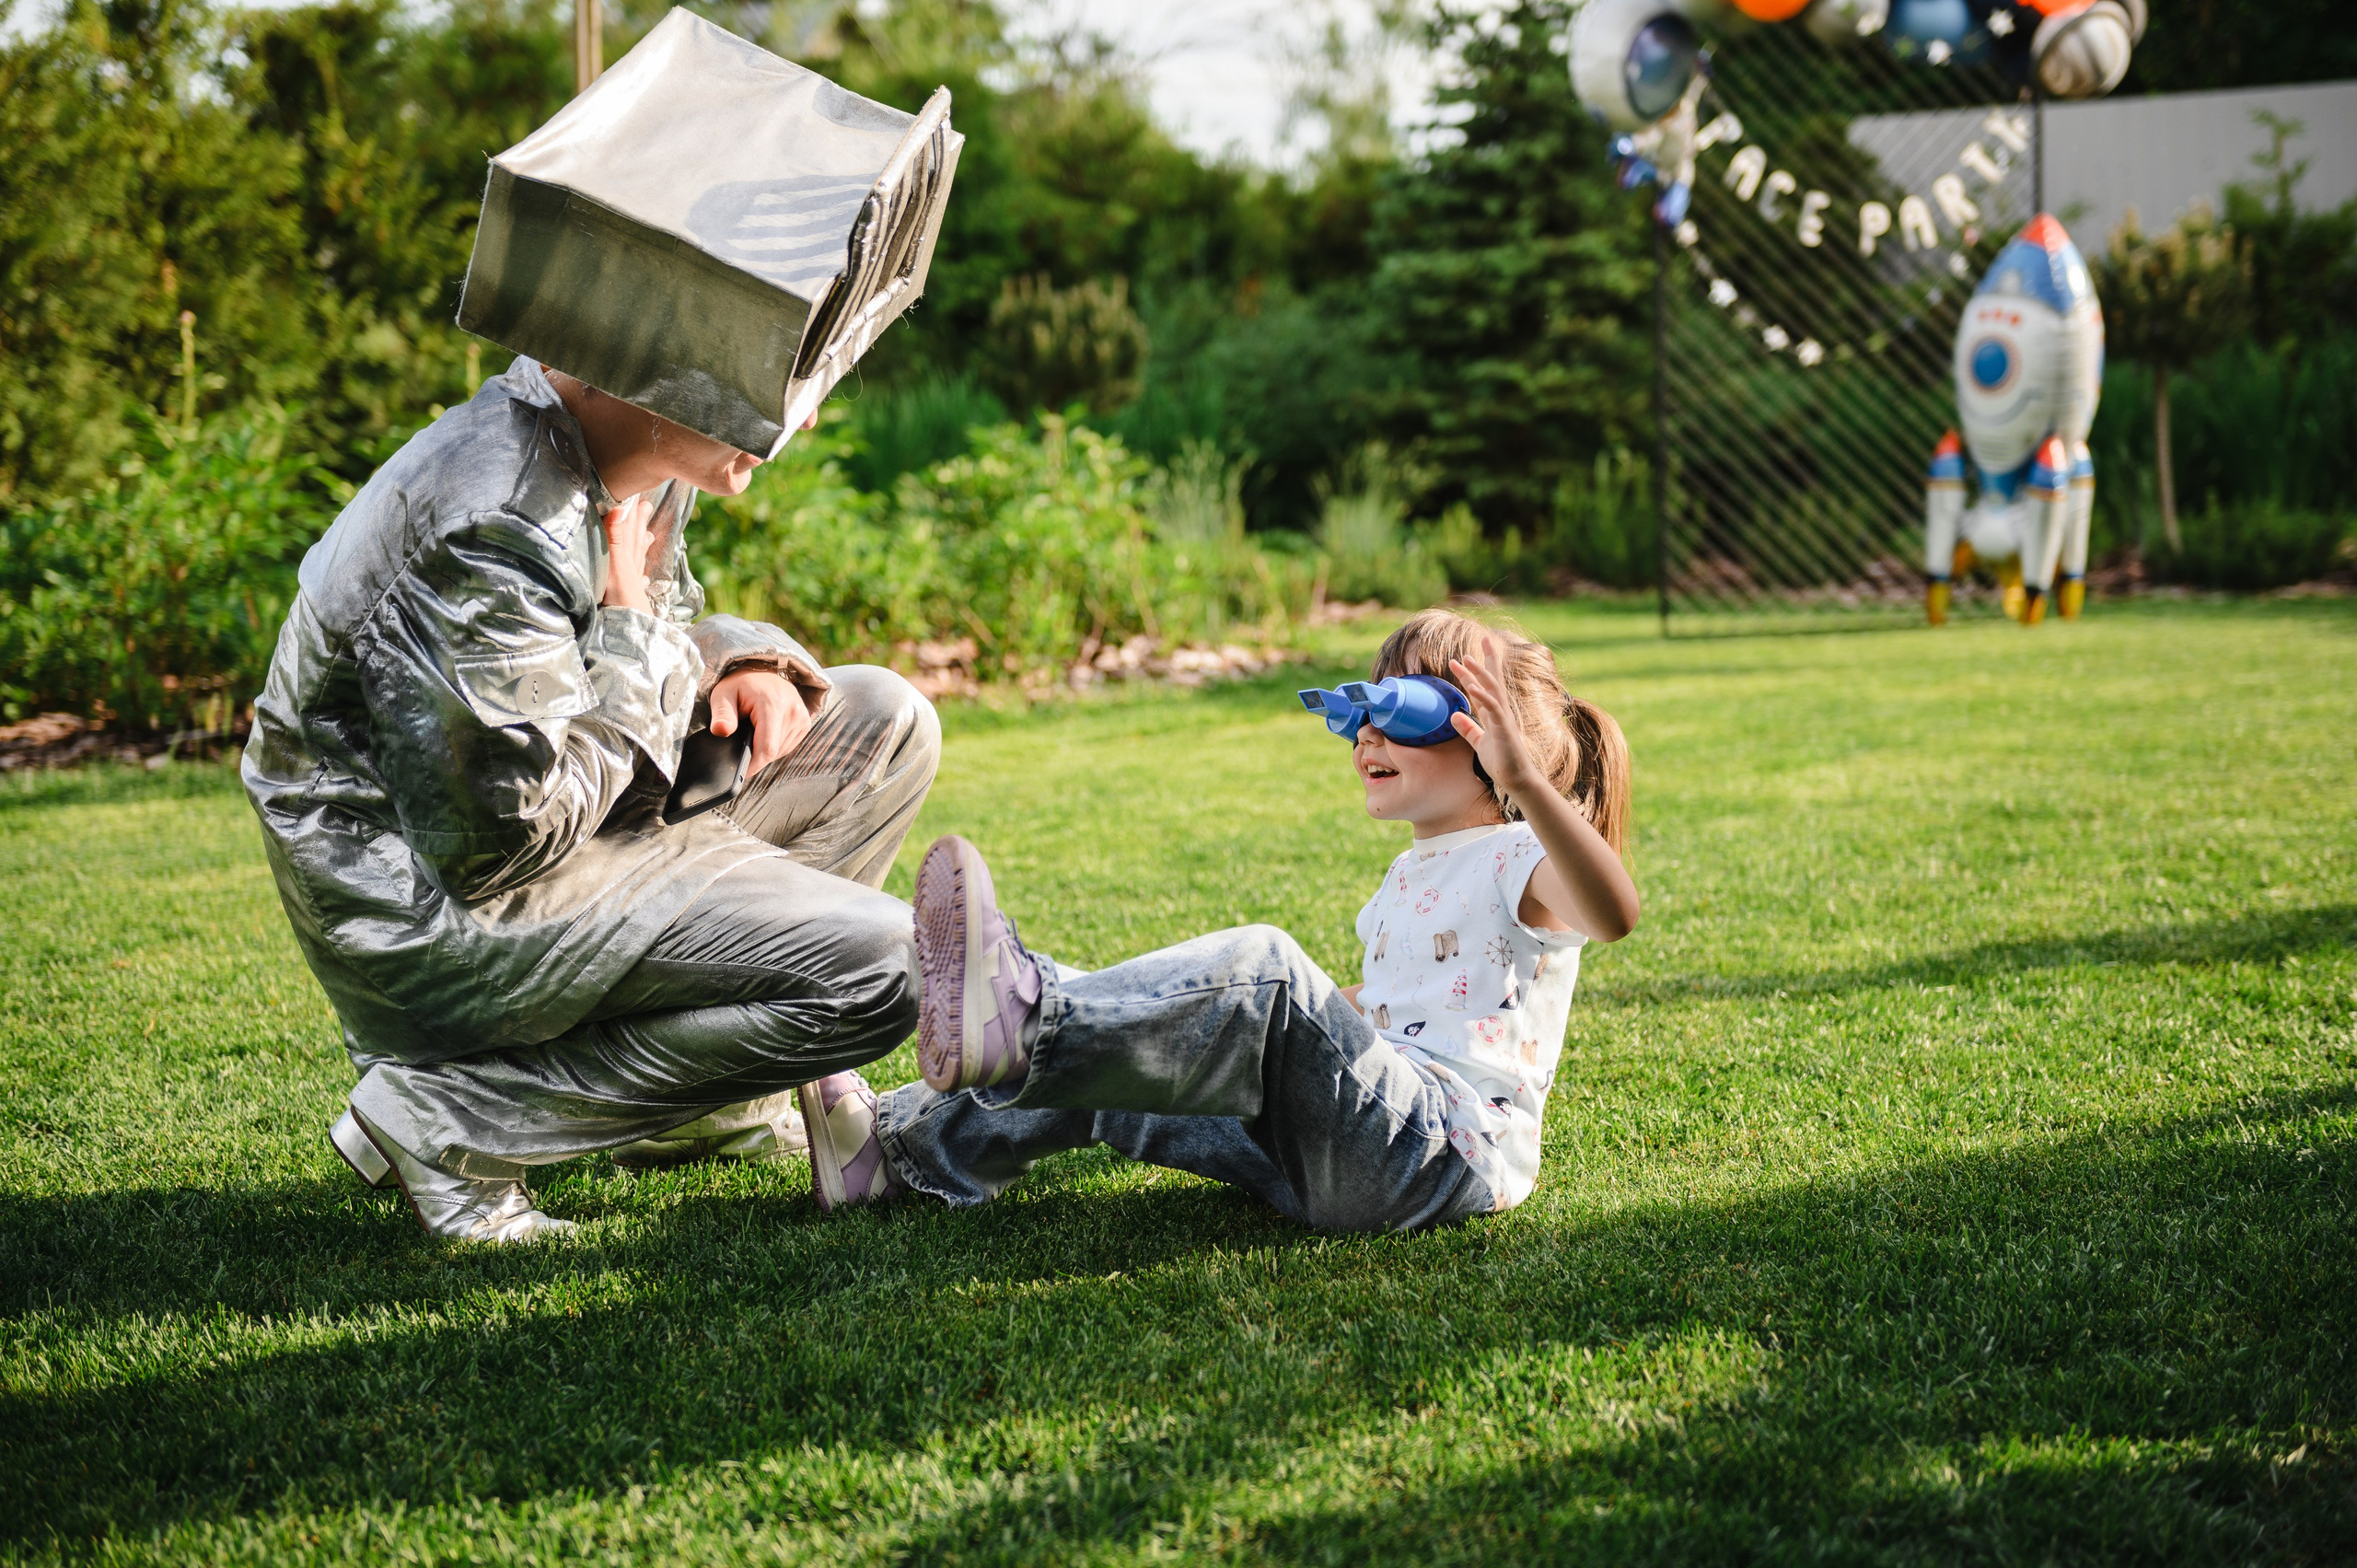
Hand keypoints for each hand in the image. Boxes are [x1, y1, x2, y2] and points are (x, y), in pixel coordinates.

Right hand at [600, 493, 656, 612]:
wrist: (631, 627)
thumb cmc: (621, 595)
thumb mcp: (615, 562)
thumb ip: (616, 536)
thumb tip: (619, 508)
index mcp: (627, 553)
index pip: (630, 527)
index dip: (634, 512)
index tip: (638, 495)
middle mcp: (632, 564)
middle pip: (637, 538)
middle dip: (639, 523)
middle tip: (646, 507)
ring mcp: (632, 581)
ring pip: (639, 557)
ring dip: (642, 545)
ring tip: (648, 536)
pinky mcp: (630, 596)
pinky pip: (637, 581)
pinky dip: (640, 575)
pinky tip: (644, 576)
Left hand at [709, 670, 811, 775]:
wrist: (761, 671)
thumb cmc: (740, 685)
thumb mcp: (722, 694)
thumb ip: (721, 714)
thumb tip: (721, 731)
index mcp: (773, 704)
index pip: (767, 748)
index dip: (753, 765)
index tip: (740, 772)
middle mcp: (792, 711)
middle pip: (773, 752)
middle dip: (755, 753)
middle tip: (742, 738)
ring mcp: (802, 717)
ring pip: (781, 751)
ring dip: (765, 749)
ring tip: (754, 731)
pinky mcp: (805, 723)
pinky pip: (788, 746)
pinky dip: (775, 744)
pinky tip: (766, 731)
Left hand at [1447, 639, 1559, 799]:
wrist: (1516, 780)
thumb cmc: (1501, 762)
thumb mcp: (1479, 743)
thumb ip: (1468, 728)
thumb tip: (1454, 714)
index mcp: (1495, 713)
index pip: (1484, 686)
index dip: (1474, 671)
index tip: (1463, 657)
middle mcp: (1501, 711)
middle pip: (1492, 680)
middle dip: (1485, 660)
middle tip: (1478, 640)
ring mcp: (1504, 718)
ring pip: (1492, 689)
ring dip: (1479, 673)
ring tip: (1465, 659)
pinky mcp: (1504, 729)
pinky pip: (1493, 709)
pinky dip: (1483, 696)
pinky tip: (1472, 687)